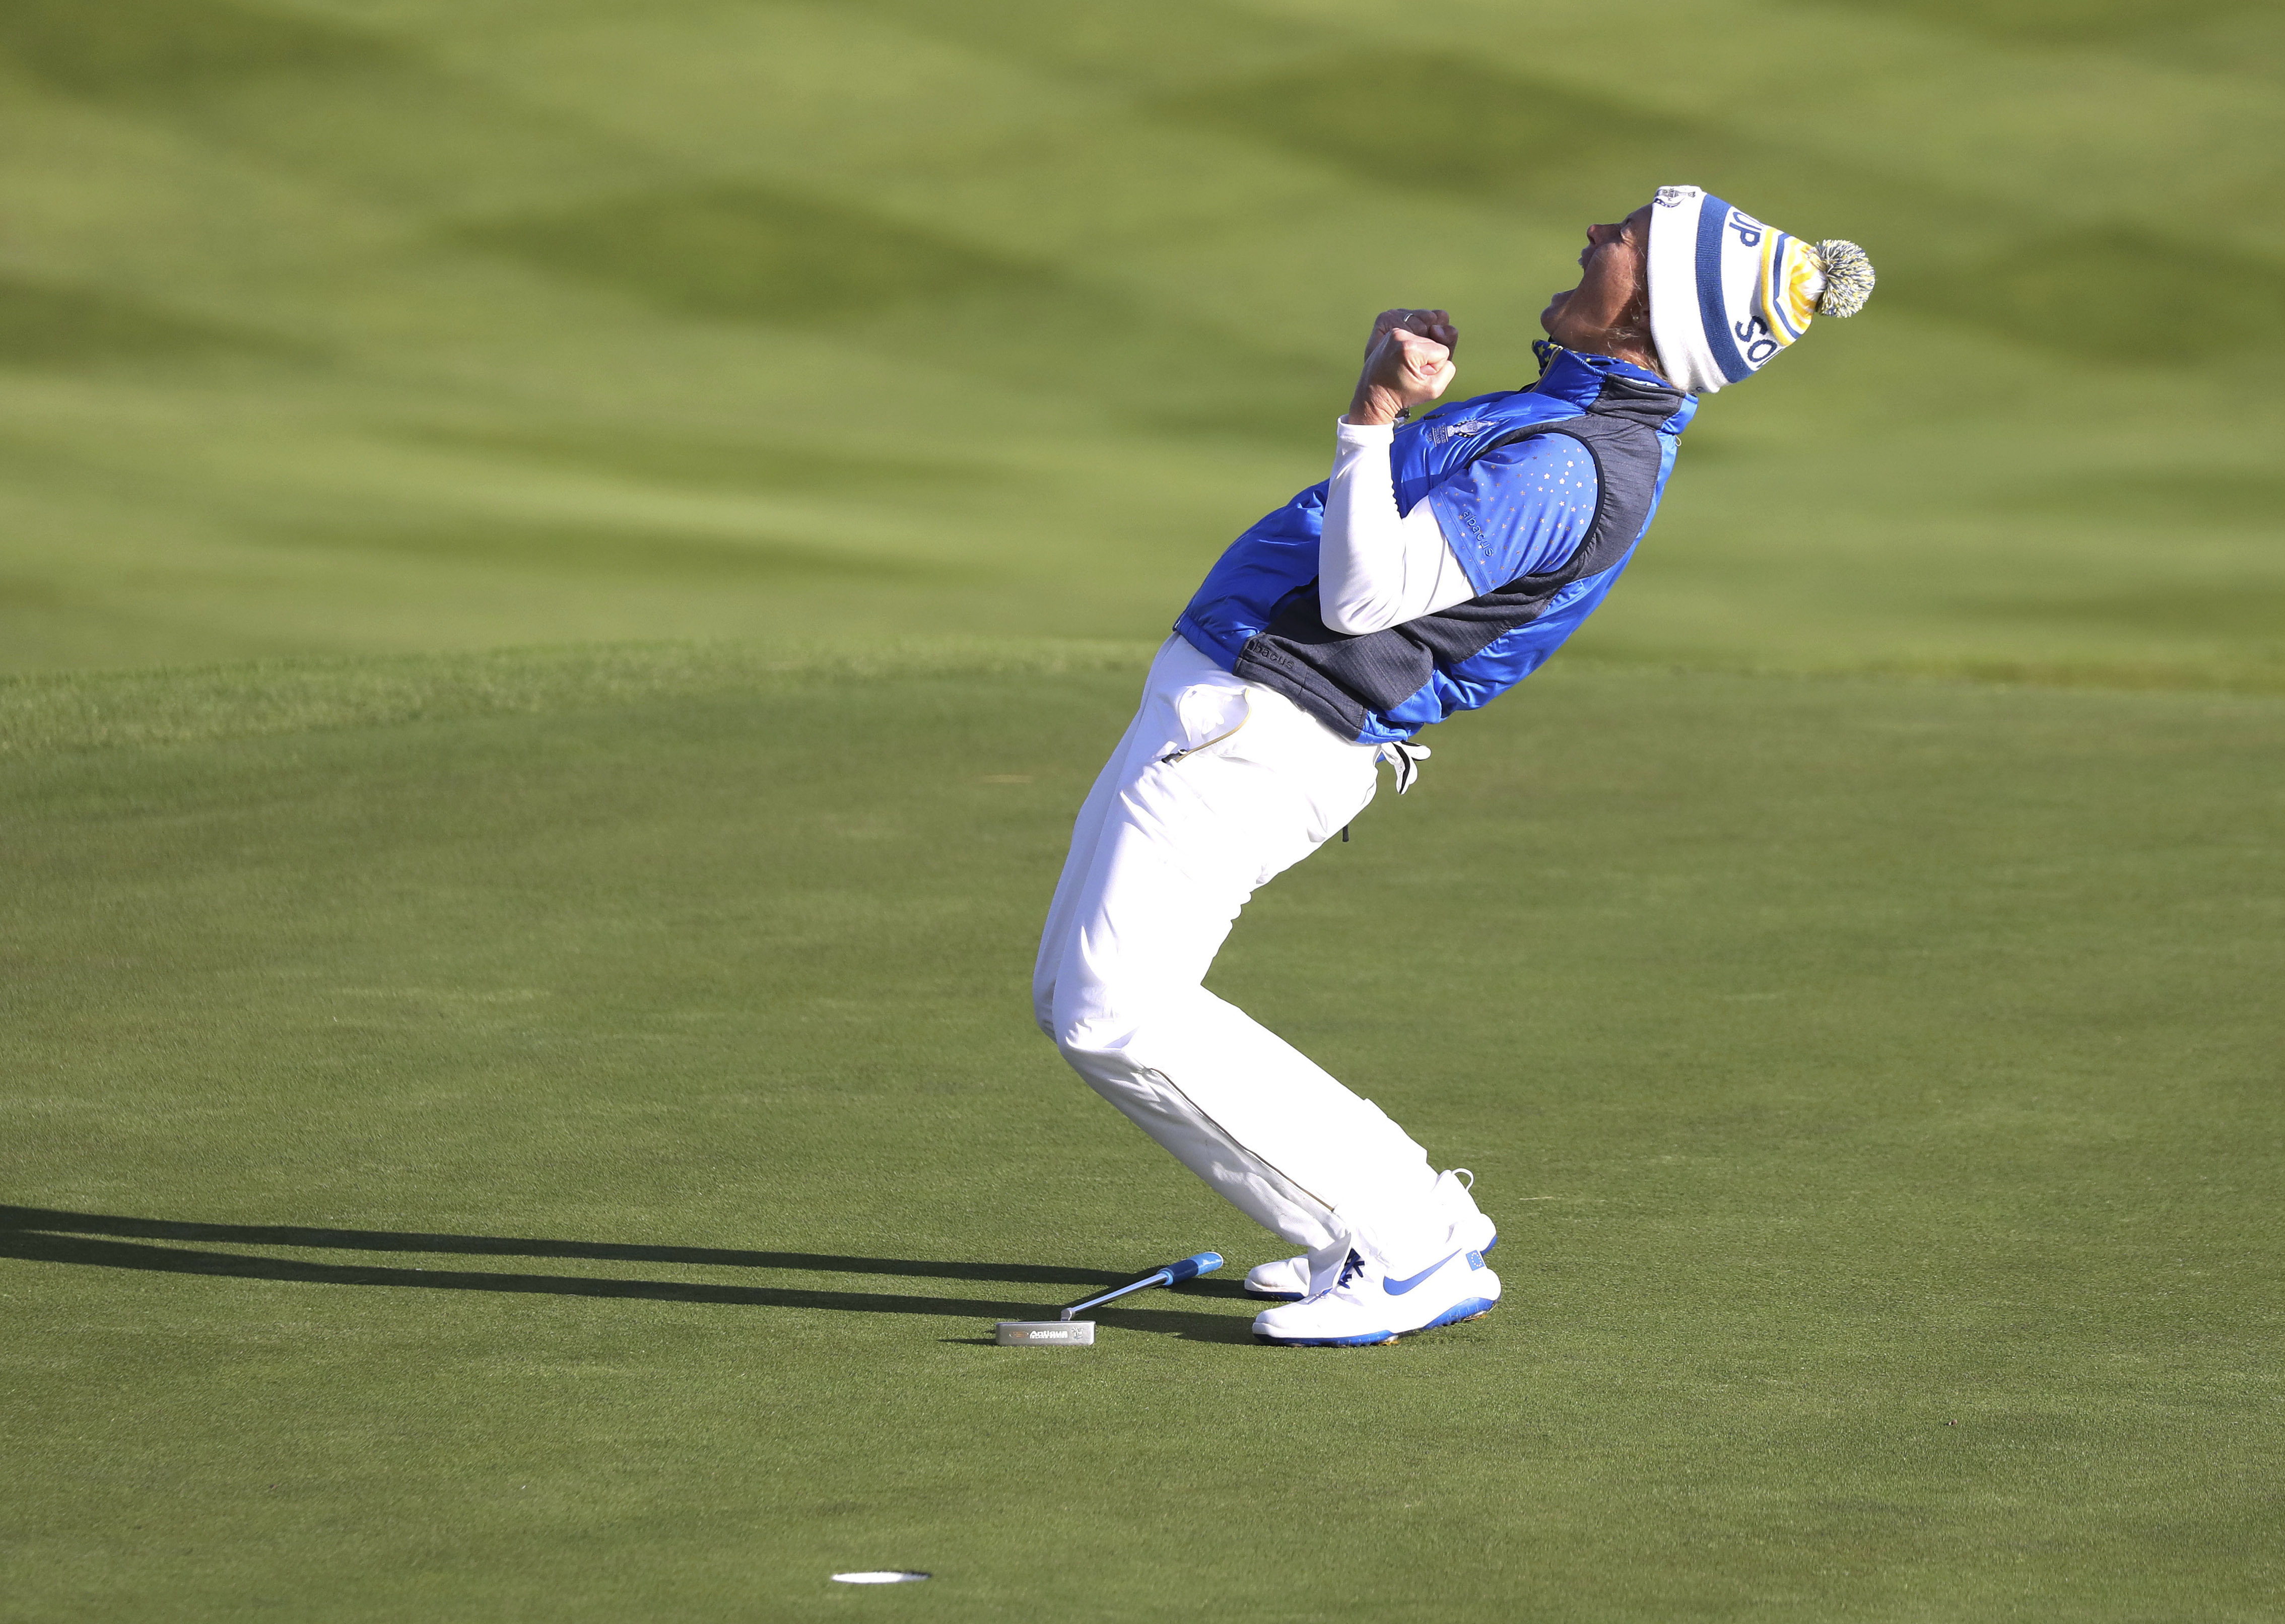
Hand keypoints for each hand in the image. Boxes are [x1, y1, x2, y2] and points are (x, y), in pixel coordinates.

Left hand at [1344, 308, 1457, 425]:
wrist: (1374, 396)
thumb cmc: (1403, 394)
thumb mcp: (1434, 389)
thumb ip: (1449, 365)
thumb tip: (1440, 329)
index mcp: (1409, 348)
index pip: (1443, 351)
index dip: (1434, 367)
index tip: (1416, 376)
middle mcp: (1399, 334)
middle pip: (1434, 340)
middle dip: (1427, 357)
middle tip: (1410, 371)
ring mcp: (1393, 331)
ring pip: (1426, 334)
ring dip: (1421, 349)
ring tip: (1406, 363)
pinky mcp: (1390, 330)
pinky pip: (1415, 330)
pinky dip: (1414, 342)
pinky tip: (1405, 355)